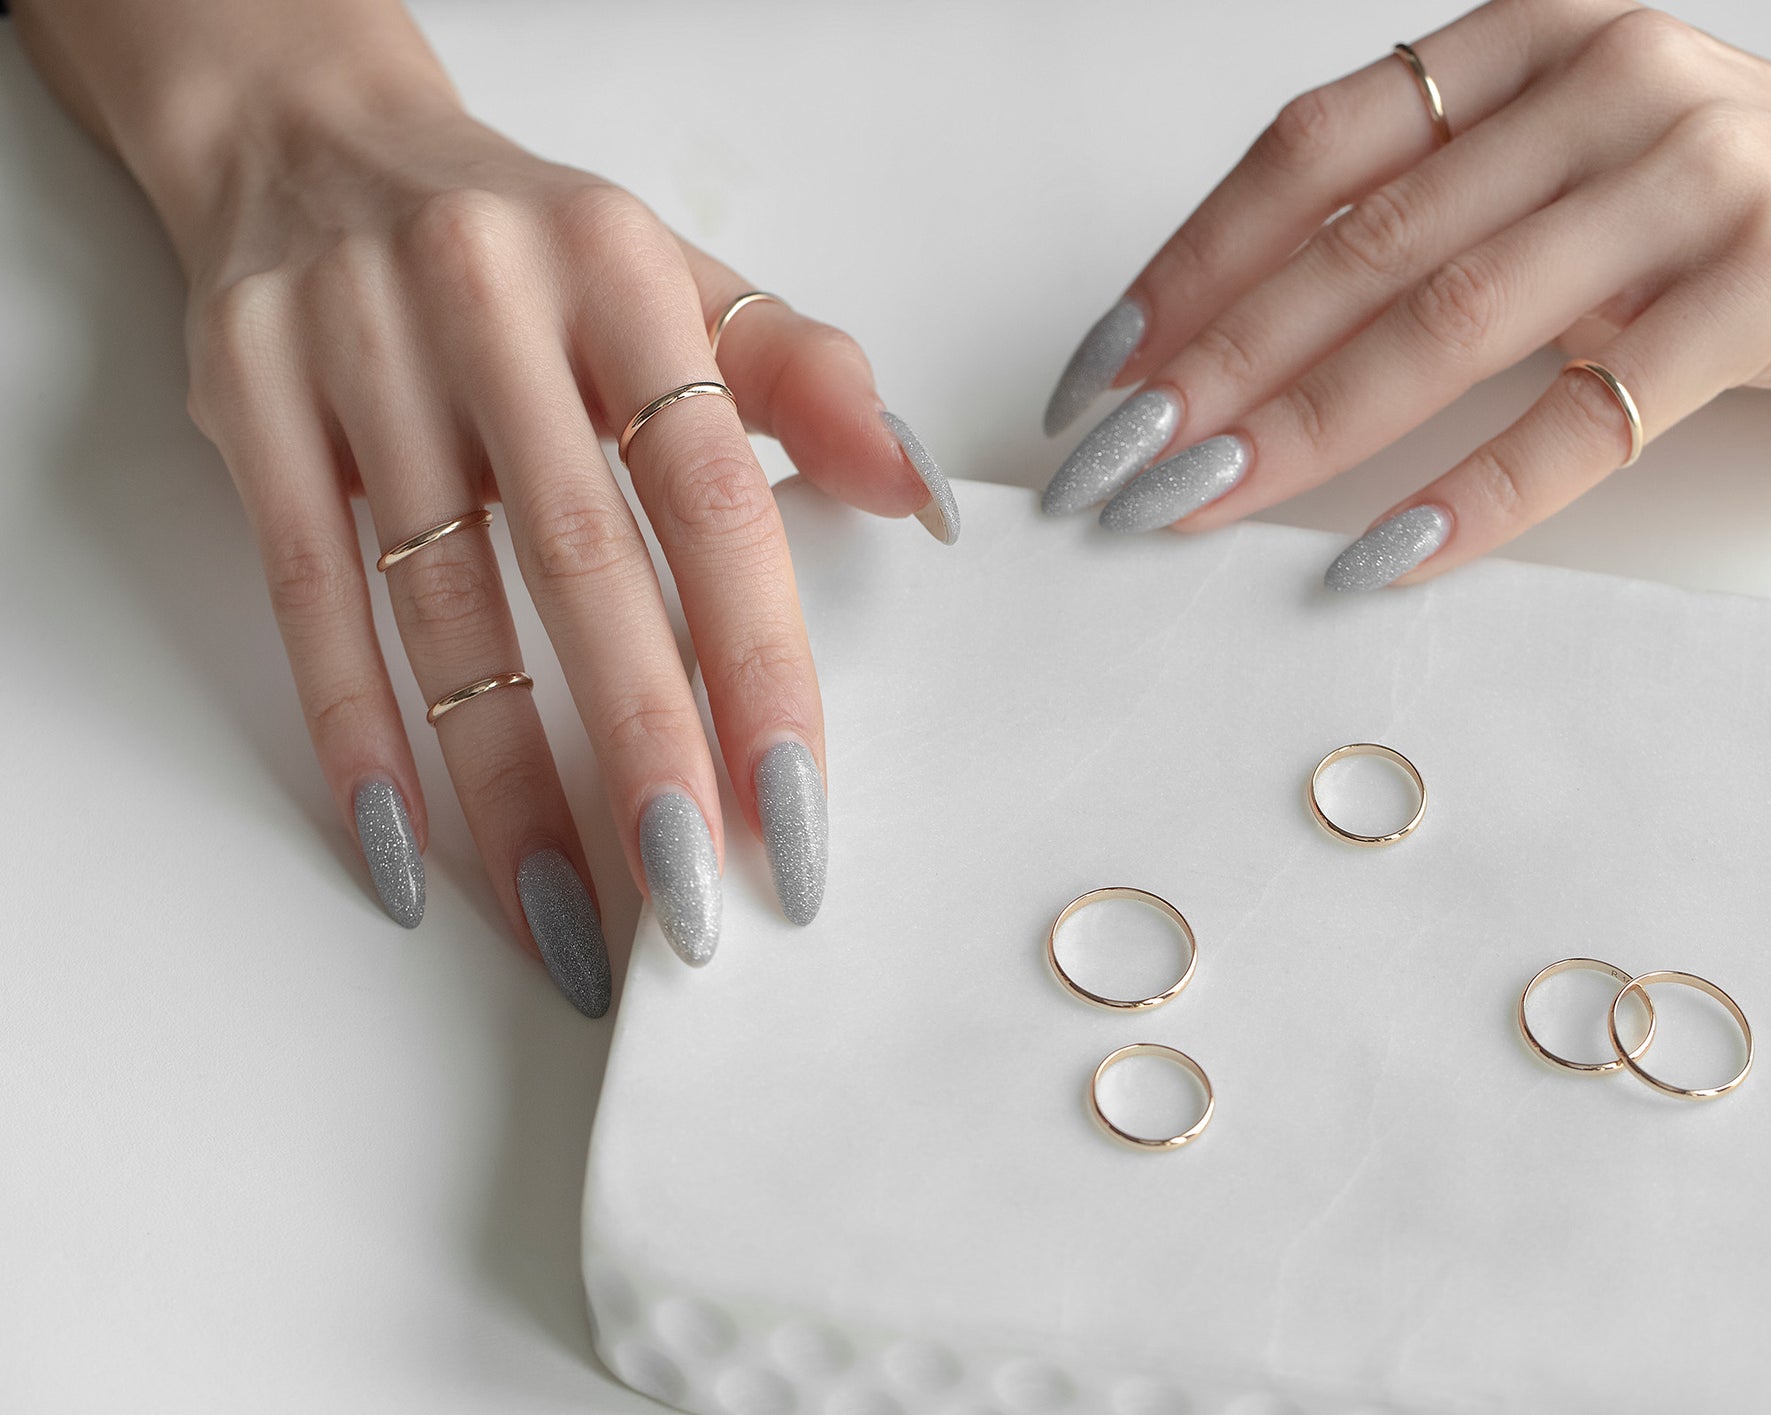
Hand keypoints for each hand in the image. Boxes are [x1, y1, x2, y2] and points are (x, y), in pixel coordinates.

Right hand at [17, 0, 957, 1012]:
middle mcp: (487, 296)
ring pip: (439, 600)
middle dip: (644, 746)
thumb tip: (922, 499)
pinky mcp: (251, 396)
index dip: (759, 661)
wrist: (315, 141)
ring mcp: (353, 345)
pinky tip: (405, 848)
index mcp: (623, 270)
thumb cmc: (534, 246)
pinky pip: (305, 592)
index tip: (794, 809)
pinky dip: (354, 729)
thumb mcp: (681, 281)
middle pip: (583, 558)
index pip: (714, 494)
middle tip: (692, 902)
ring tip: (566, 918)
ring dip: (504, 779)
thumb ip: (804, 383)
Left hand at [1038, 0, 1770, 588]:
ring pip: (1451, 318)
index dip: (1189, 262)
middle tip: (1114, 466)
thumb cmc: (1744, 220)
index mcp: (1533, 47)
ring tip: (1199, 507)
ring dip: (1305, 429)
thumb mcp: (1572, 185)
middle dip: (1211, 367)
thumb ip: (1435, 224)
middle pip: (1356, 240)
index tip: (1099, 369)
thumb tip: (1235, 346)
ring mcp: (1698, 173)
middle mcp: (1607, 81)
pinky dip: (1476, 494)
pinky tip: (1382, 558)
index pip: (1313, 149)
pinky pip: (1592, 412)